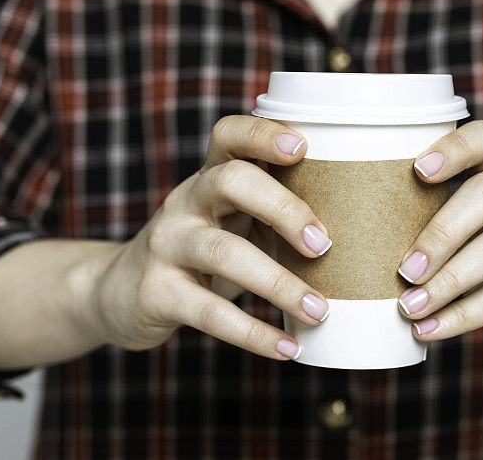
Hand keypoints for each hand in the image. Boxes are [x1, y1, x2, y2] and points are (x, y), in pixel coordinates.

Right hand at [85, 116, 331, 359]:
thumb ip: (273, 213)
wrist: (120, 293)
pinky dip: (252, 333)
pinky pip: (208, 312)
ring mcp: (167, 245)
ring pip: (223, 252)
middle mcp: (185, 202)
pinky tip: (287, 348)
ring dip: (278, 283)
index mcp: (210, 178)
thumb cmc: (201, 253)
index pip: (229, 135)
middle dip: (283, 208)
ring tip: (319, 310)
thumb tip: (362, 226)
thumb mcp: (229, 220)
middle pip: (229, 181)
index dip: (262, 134)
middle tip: (325, 245)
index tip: (304, 146)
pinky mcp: (157, 292)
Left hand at [396, 120, 482, 349]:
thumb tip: (365, 245)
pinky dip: (463, 315)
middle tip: (405, 270)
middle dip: (441, 231)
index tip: (418, 169)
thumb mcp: (481, 226)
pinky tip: (431, 329)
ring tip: (410, 306)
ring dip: (448, 280)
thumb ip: (441, 220)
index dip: (454, 148)